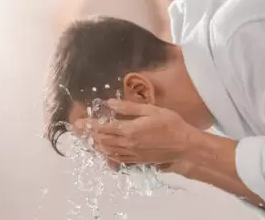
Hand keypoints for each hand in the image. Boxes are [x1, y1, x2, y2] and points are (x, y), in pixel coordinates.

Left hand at [84, 99, 204, 164]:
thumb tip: (110, 103)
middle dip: (90, 134)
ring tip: (91, 138)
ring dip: (97, 145)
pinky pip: (118, 159)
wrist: (184, 145)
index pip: (103, 128)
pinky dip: (108, 154)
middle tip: (82, 129)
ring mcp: (131, 154)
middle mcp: (127, 144)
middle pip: (102, 140)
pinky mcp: (137, 160)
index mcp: (129, 130)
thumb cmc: (169, 124)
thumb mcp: (150, 110)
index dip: (90, 125)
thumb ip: (128, 108)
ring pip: (107, 151)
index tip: (80, 122)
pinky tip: (106, 150)